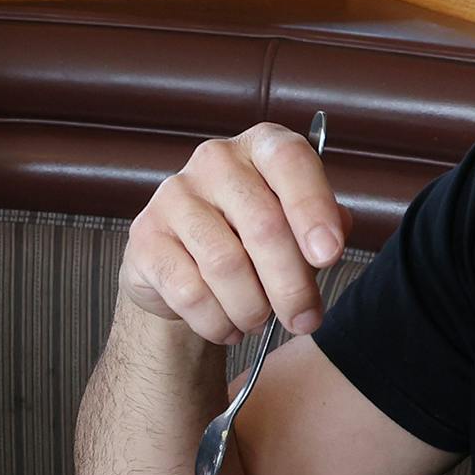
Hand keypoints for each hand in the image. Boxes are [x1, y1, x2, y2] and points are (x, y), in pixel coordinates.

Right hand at [120, 123, 345, 343]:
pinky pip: (189, 291)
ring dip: (252, 309)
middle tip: (304, 319)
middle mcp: (215, 160)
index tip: (329, 256)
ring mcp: (173, 195)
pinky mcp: (145, 237)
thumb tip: (330, 244)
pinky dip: (217, 321)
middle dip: (291, 285)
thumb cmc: (250, 243)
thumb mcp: (295, 229)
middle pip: (263, 225)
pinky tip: (227, 326)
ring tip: (258, 322)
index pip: (290, 160)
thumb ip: (323, 230)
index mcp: (260, 147)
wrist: (183, 270)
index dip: (313, 208)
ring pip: (226, 265)